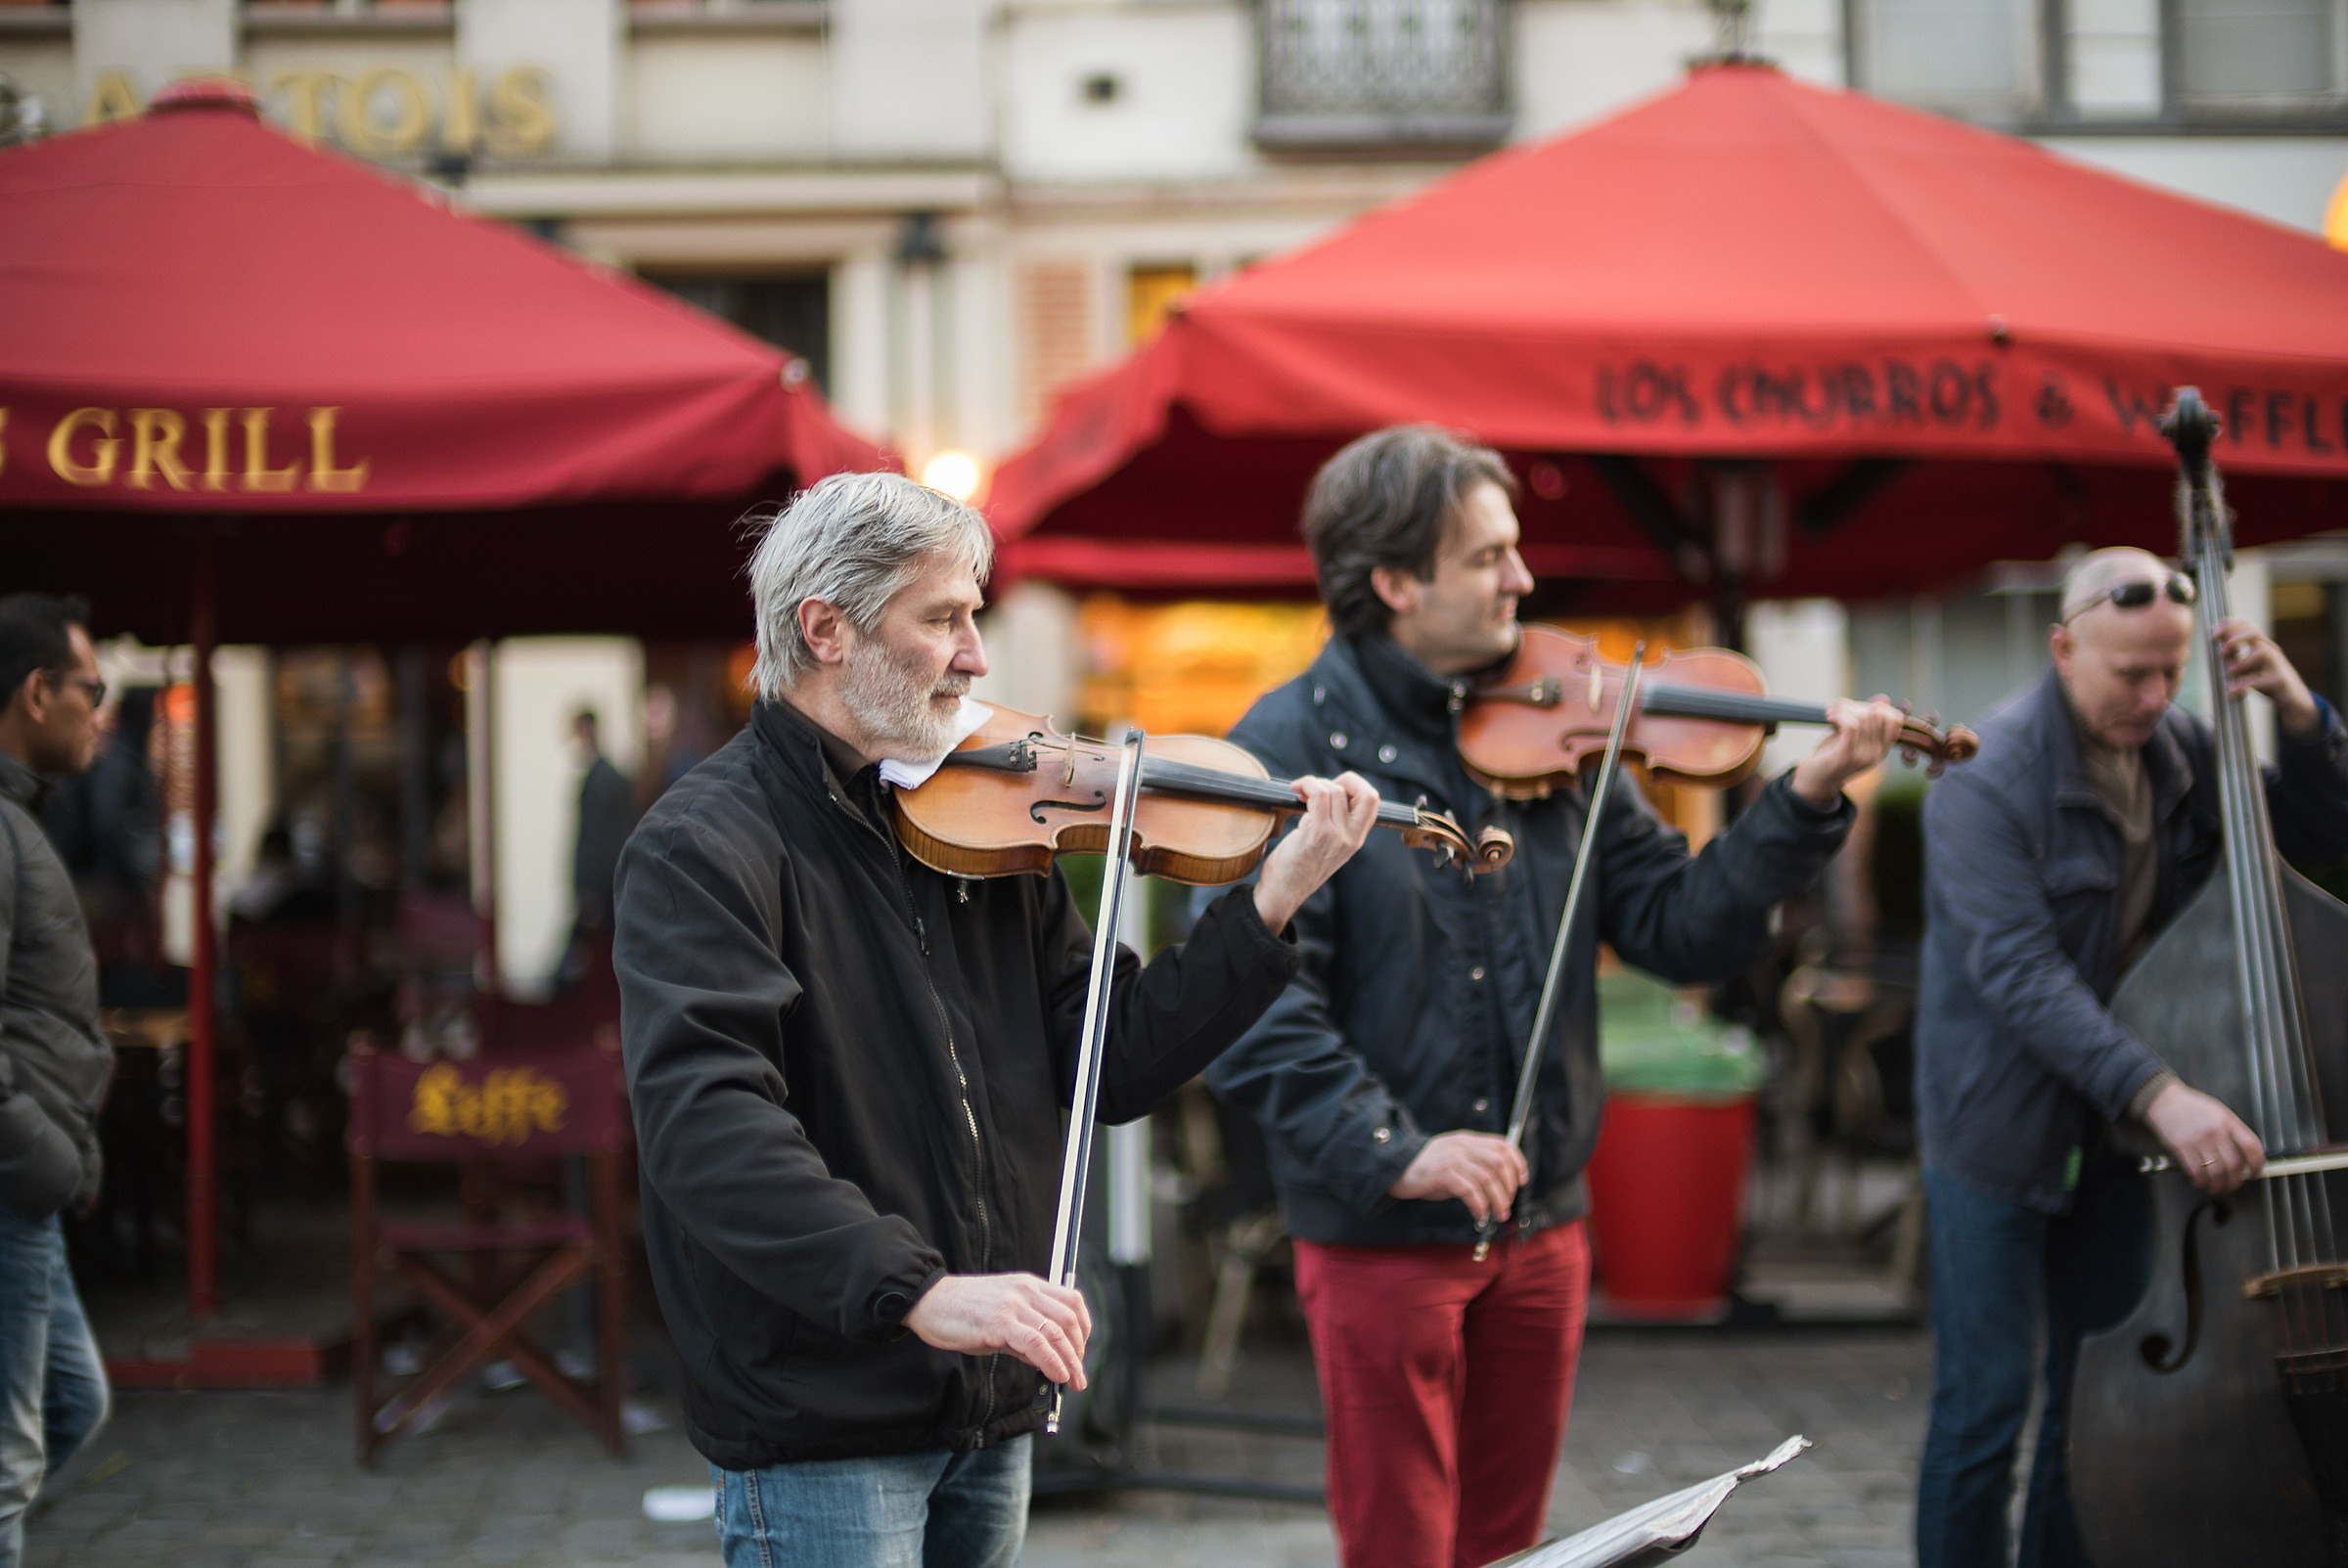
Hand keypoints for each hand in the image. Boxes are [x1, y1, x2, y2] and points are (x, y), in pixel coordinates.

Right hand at [902, 1273, 1092, 1387]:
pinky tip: (1055, 1376)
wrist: (928, 1301)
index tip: (1080, 1351)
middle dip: (1079, 1351)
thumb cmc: (962, 1310)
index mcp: (1028, 1285)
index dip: (1084, 1329)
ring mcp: (1013, 1305)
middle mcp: (1026, 1291)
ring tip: (1072, 1381)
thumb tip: (1046, 1360)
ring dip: (1070, 1361)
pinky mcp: (999, 1323)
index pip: (1072, 1301)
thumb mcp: (1001, 1316)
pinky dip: (1051, 1362)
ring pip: (1057, 1332)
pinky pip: (1036, 1344)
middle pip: (1069, 1319)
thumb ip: (1024, 1335)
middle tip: (1078, 1375)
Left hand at [1252, 772, 1380, 932]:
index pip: (1373, 801)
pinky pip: (1319, 795)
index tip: (1332, 788)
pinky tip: (1295, 791)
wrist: (1283, 893)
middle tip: (1319, 787)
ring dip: (1314, 782)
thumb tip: (1328, 790)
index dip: (1355, 785)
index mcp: (1356, 838)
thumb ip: (1335, 823)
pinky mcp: (1318, 834)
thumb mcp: (1327, 845)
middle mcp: (1352, 838)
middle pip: (1366, 792)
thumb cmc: (1298, 866)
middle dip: (1343, 779)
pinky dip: (1307, 784)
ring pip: (1335, 790)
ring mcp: (1337, 836)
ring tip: (1299, 792)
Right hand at [1387, 1130, 1528, 1223]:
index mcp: (1467, 1140)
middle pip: (1499, 1162)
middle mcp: (1462, 1145)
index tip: (1521, 1182)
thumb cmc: (1427, 1170)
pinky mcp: (1442, 1173)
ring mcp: (1452, 1158)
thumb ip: (1474, 1167)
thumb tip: (1500, 1188)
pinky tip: (1479, 1215)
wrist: (1395, 1169)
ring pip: (1488, 1179)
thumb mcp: (1454, 1161)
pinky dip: (1480, 1205)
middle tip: (1506, 1205)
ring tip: (1497, 1215)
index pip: (1503, 1144)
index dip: (1518, 1162)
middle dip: (1509, 1187)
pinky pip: (1470, 1191)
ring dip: (1497, 1201)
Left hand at [1789, 696, 1908, 807]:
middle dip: (1856, 705)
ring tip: (1831, 712)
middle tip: (1839, 708)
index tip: (1858, 707)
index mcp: (1882, 748)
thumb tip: (1884, 699)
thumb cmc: (1832, 753)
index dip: (1878, 706)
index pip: (1896, 719)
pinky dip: (1839, 715)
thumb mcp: (1852, 734)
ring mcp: (1864, 756)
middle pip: (1877, 714)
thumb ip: (1867, 718)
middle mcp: (1877, 753)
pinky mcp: (1847, 756)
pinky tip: (1829, 716)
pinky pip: (1850, 726)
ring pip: (1863, 718)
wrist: (1815, 779)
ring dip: (1843, 708)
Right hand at [2143, 1081, 2264, 1193]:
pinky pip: (2197, 1172)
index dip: (2257, 1164)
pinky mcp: (2182, 1148)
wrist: (2164, 1100)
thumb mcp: (2218, 1112)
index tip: (2255, 1172)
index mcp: (2228, 1122)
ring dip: (2218, 1186)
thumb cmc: (2191, 1106)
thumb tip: (2244, 1155)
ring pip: (2216, 1173)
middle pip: (2234, 1166)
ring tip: (2216, 1187)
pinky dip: (2200, 1182)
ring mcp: (2199, 1141)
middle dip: (2235, 1182)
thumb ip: (2232, 1131)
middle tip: (2233, 1185)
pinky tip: (2200, 1181)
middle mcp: (2216, 1132)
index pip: (2252, 1147)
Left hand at [2215, 618, 2320, 736]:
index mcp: (2260, 645)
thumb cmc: (2267, 681)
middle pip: (2253, 633)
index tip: (2213, 635)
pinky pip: (2262, 679)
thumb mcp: (2248, 666)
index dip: (2228, 626)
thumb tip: (2216, 644)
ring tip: (2230, 673)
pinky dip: (2244, 684)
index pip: (2246, 625)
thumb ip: (2234, 656)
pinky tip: (2233, 692)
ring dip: (2241, 662)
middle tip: (2222, 654)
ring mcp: (2277, 664)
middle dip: (2233, 640)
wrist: (2293, 700)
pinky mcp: (2280, 681)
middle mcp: (2270, 651)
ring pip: (2262, 652)